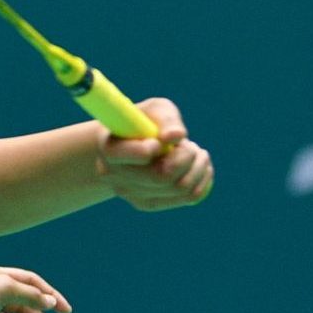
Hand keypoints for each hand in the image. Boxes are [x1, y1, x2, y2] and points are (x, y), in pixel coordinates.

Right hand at [94, 97, 213, 210]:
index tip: (159, 141)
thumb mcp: (152, 109)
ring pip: (180, 188)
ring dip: (198, 166)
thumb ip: (165, 118)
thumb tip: (177, 136)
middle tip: (189, 145)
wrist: (126, 143)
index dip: (155, 148)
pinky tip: (200, 167)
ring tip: (195, 152)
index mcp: (110, 148)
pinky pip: (188, 198)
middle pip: (162, 176)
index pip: (139, 156)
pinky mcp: (147, 203)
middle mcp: (114, 176)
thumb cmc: (141, 121)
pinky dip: (202, 180)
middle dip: (186, 157)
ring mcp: (129, 194)